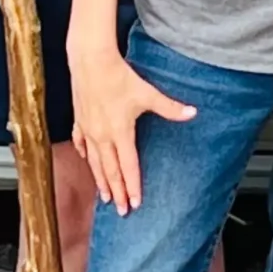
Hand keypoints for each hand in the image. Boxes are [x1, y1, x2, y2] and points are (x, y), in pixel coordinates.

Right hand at [68, 38, 195, 214]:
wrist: (90, 60)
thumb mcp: (147, 93)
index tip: (135, 203)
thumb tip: (192, 113)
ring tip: (104, 197)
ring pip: (94, 162)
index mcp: (120, 132)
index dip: (132, 187)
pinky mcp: (79, 120)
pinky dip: (85, 154)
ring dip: (101, 181)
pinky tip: (87, 161)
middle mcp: (102, 136)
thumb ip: (170, 107)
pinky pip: (81, 143)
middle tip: (121, 211)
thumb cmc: (118, 76)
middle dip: (117, 192)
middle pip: (110, 171)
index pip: (128, 167)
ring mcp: (88, 129)